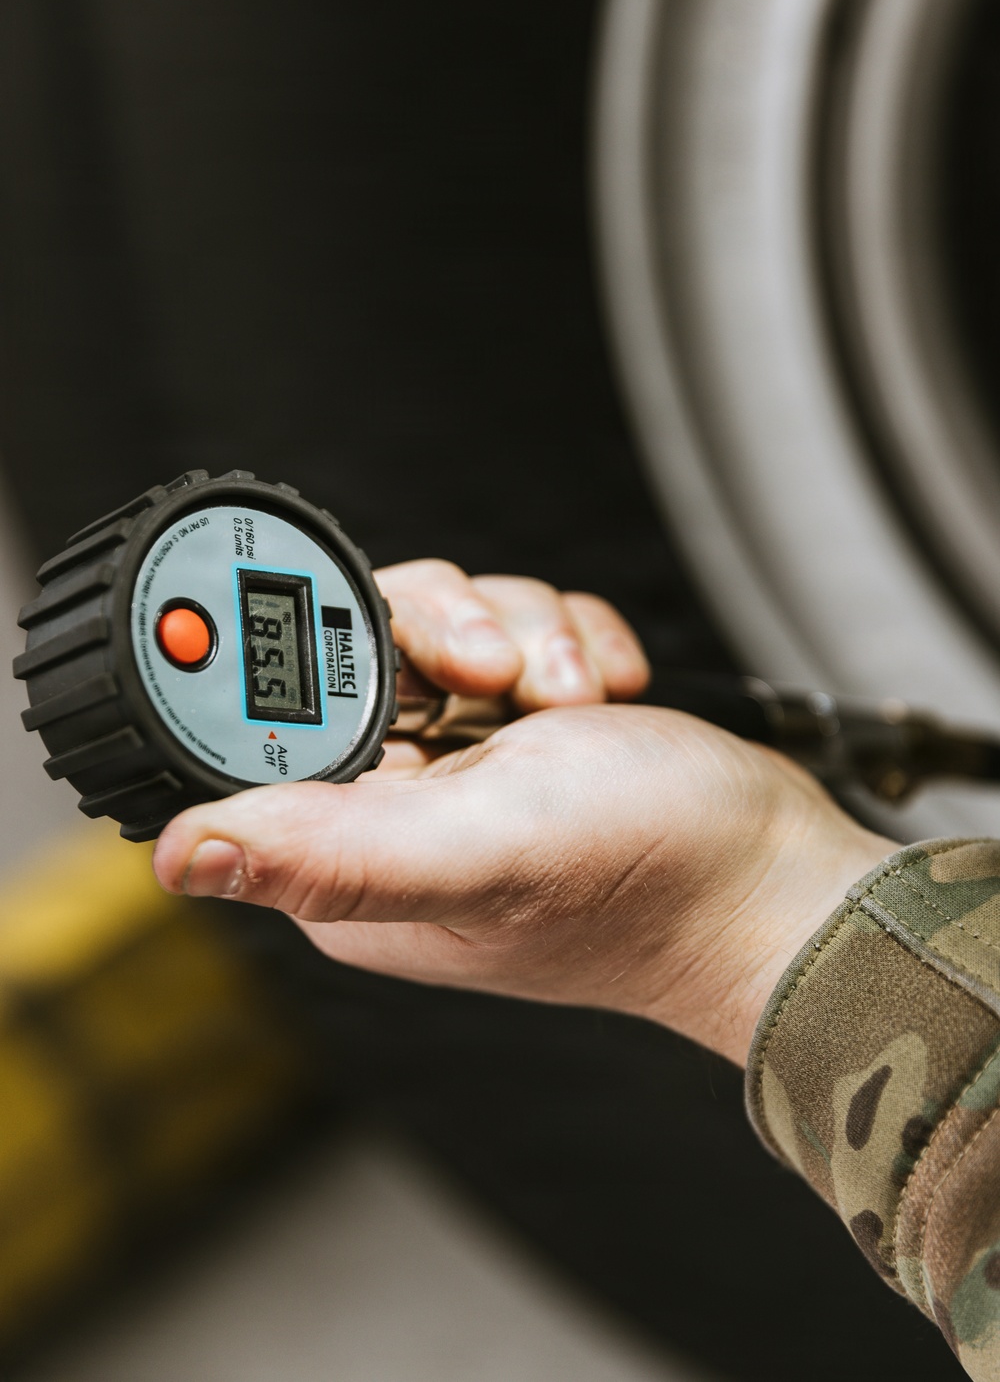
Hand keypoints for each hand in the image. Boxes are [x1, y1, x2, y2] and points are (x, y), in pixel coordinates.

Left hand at [152, 560, 891, 1064]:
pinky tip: (601, 695)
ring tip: (572, 702)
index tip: (428, 665)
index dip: (339, 660)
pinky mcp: (520, 728)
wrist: (771, 868)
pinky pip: (513, 626)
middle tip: (507, 678)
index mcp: (347, 856)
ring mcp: (460, 762)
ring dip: (524, 635)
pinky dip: (565, 640)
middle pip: (364, 641)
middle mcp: (392, 806)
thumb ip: (331, 850)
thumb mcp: (479, 851)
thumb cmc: (644, 881)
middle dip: (453, 633)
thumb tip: (182, 852)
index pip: (275, 714)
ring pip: (447, 620)